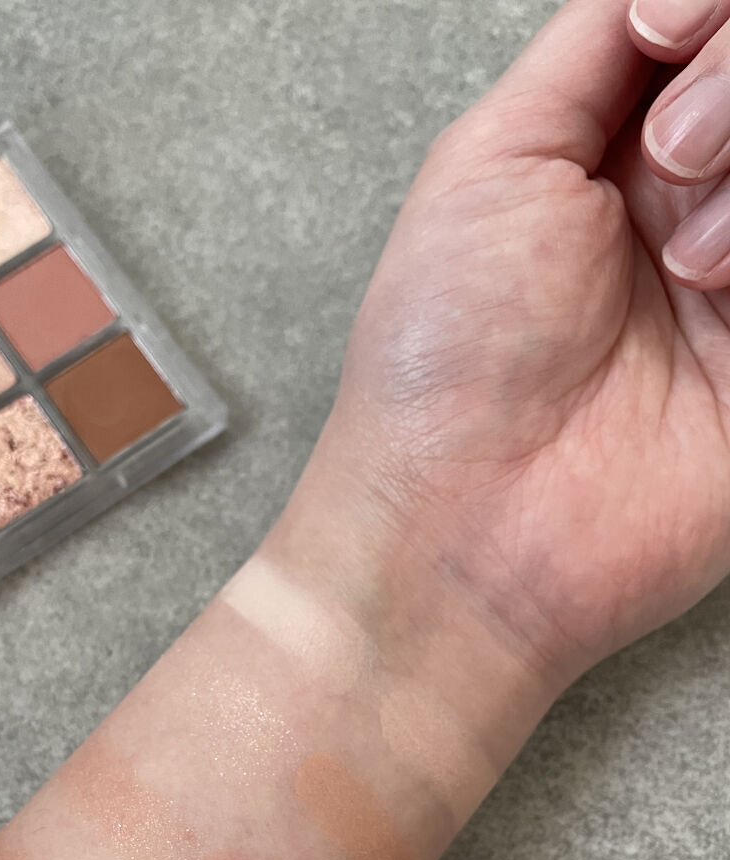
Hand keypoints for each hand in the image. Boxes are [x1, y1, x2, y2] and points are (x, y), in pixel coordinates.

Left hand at [306, 0, 729, 693]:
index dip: (706, 18)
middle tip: (667, 163)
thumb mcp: (489, 161)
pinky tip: (722, 293)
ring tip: (687, 262)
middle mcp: (689, 208)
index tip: (662, 39)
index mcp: (608, 151)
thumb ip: (589, 53)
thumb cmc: (444, 362)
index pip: (707, 31)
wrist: (465, 522)